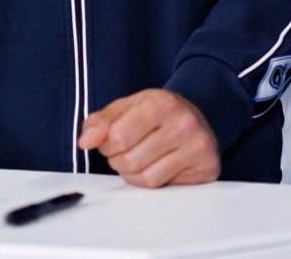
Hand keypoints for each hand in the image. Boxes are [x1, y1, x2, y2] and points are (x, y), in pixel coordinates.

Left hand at [78, 88, 220, 187]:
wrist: (197, 114)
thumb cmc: (159, 111)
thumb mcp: (128, 106)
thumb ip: (101, 121)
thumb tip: (85, 141)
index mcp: (162, 103)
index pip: (118, 137)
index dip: (107, 144)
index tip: (112, 140)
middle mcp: (184, 123)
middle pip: (131, 160)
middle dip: (119, 160)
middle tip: (125, 150)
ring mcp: (198, 146)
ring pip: (146, 178)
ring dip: (133, 174)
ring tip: (138, 158)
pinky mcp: (206, 168)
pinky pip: (162, 187)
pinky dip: (149, 181)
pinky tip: (155, 166)